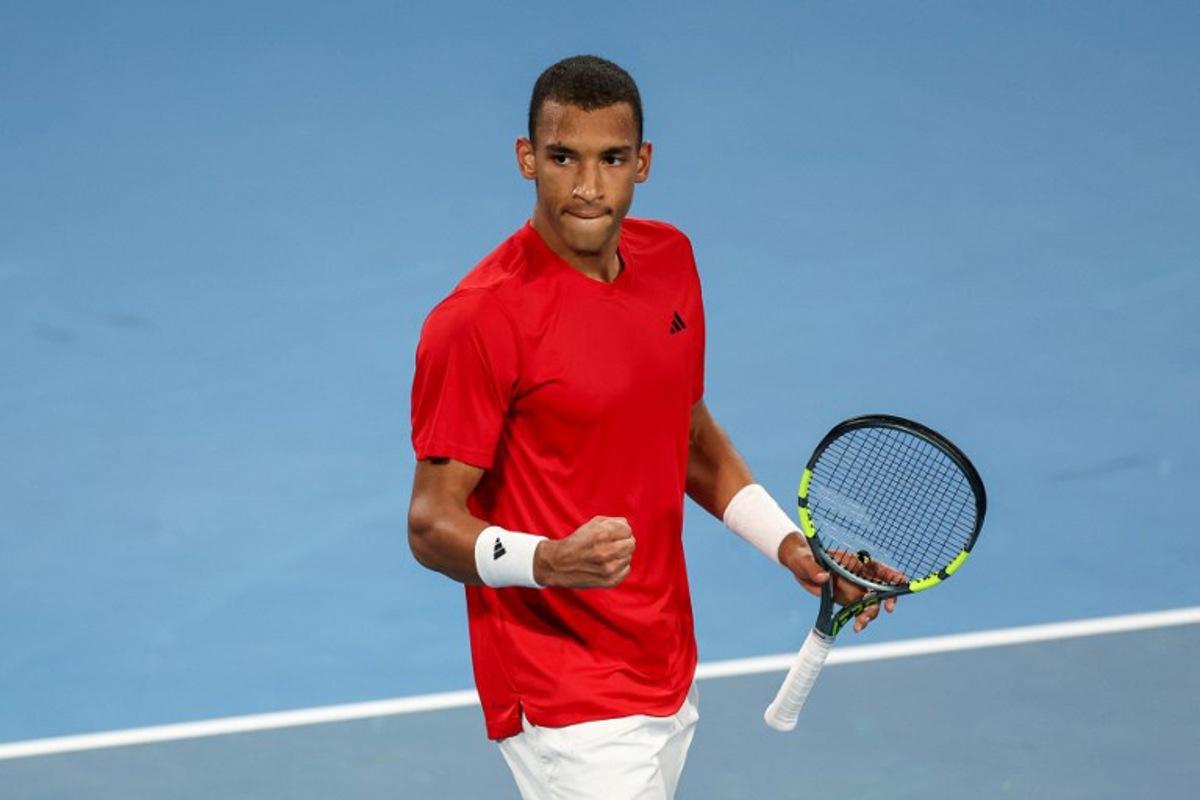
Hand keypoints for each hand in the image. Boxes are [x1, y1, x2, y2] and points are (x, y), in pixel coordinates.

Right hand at [533, 516, 634, 587]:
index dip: (621, 531)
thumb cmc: (577, 542)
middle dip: (623, 542)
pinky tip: (608, 565)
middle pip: (631, 543)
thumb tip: (627, 526)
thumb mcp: (592, 525)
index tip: (613, 534)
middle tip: (612, 544)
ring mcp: (608, 569)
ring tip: (606, 555)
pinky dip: (620, 567)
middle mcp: (605, 552)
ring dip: (620, 555)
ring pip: (628, 557)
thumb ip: (613, 521)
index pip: (627, 530)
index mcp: (601, 535)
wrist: (558, 564)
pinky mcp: (608, 581)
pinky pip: (626, 570)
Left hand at [777, 533, 900, 632]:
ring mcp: (855, 590)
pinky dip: (861, 620)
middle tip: (887, 609)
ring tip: (860, 624)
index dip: (893, 576)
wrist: (799, 566)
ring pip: (871, 604)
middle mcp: (859, 577)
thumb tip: (823, 576)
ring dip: (870, 614)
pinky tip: (856, 627)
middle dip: (888, 599)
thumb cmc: (804, 557)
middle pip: (882, 589)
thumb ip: (814, 568)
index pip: (879, 569)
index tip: (901, 584)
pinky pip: (859, 612)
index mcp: (854, 563)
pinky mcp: (848, 601)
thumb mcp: (806, 561)